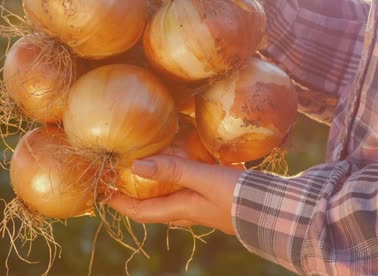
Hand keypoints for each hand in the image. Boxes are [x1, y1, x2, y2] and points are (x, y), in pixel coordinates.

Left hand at [108, 155, 242, 234]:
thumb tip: (136, 166)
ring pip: (173, 200)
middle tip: (126, 180)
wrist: (274, 209)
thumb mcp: (205, 179)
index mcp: (182, 209)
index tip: (104, 195)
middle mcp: (190, 212)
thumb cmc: (238, 195)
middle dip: (138, 198)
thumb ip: (174, 170)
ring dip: (159, 190)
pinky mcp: (217, 200)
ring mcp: (204, 208)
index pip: (143, 211)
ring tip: (154, 172)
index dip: (122, 204)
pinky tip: (189, 168)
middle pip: (156, 208)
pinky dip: (181, 182)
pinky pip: (190, 192)